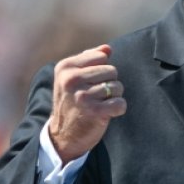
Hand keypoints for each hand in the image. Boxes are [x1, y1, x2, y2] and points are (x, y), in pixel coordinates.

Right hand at [48, 44, 125, 164]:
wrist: (63, 135)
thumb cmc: (72, 102)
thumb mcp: (73, 77)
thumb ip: (90, 59)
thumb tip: (108, 48)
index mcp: (66, 67)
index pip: (102, 56)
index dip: (102, 69)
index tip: (90, 82)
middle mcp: (72, 80)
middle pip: (112, 70)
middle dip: (109, 83)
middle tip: (96, 96)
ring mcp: (82, 96)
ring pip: (117, 87)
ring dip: (114, 97)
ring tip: (99, 104)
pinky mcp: (94, 112)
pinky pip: (120, 103)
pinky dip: (118, 108)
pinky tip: (107, 113)